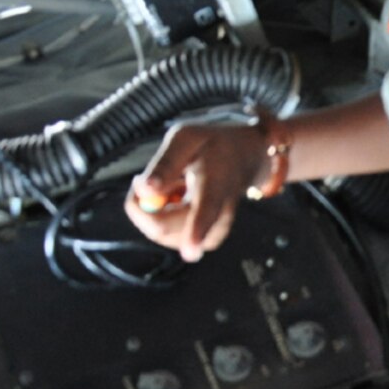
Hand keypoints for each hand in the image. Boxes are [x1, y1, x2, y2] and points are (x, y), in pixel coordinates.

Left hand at [123, 122, 266, 260]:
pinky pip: (168, 235)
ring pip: (162, 233)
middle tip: (143, 179)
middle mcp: (220, 214)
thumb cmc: (213, 146)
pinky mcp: (207, 240)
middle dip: (142, 206)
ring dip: (155, 210)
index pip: (208, 210)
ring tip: (171, 185)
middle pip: (166, 228)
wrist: (246, 158)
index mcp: (217, 184)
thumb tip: (144, 192)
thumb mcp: (186, 138)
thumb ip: (164, 164)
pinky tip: (177, 201)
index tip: (191, 250)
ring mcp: (214, 231)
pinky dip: (162, 218)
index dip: (197, 230)